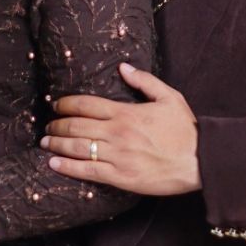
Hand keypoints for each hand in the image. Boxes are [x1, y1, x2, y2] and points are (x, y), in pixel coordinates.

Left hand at [41, 62, 201, 196]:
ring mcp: (117, 156)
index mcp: (126, 112)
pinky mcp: (120, 177)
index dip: (66, 104)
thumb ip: (145, 81)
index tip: (56, 105)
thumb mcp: (169, 97)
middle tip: (48, 125)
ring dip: (56, 143)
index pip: (86, 104)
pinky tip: (53, 163)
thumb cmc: (185, 130)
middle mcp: (117, 133)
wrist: (200, 161)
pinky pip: (87, 171)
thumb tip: (123, 68)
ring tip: (45, 141)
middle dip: (56, 124)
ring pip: (76, 147)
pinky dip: (67, 166)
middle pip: (76, 126)